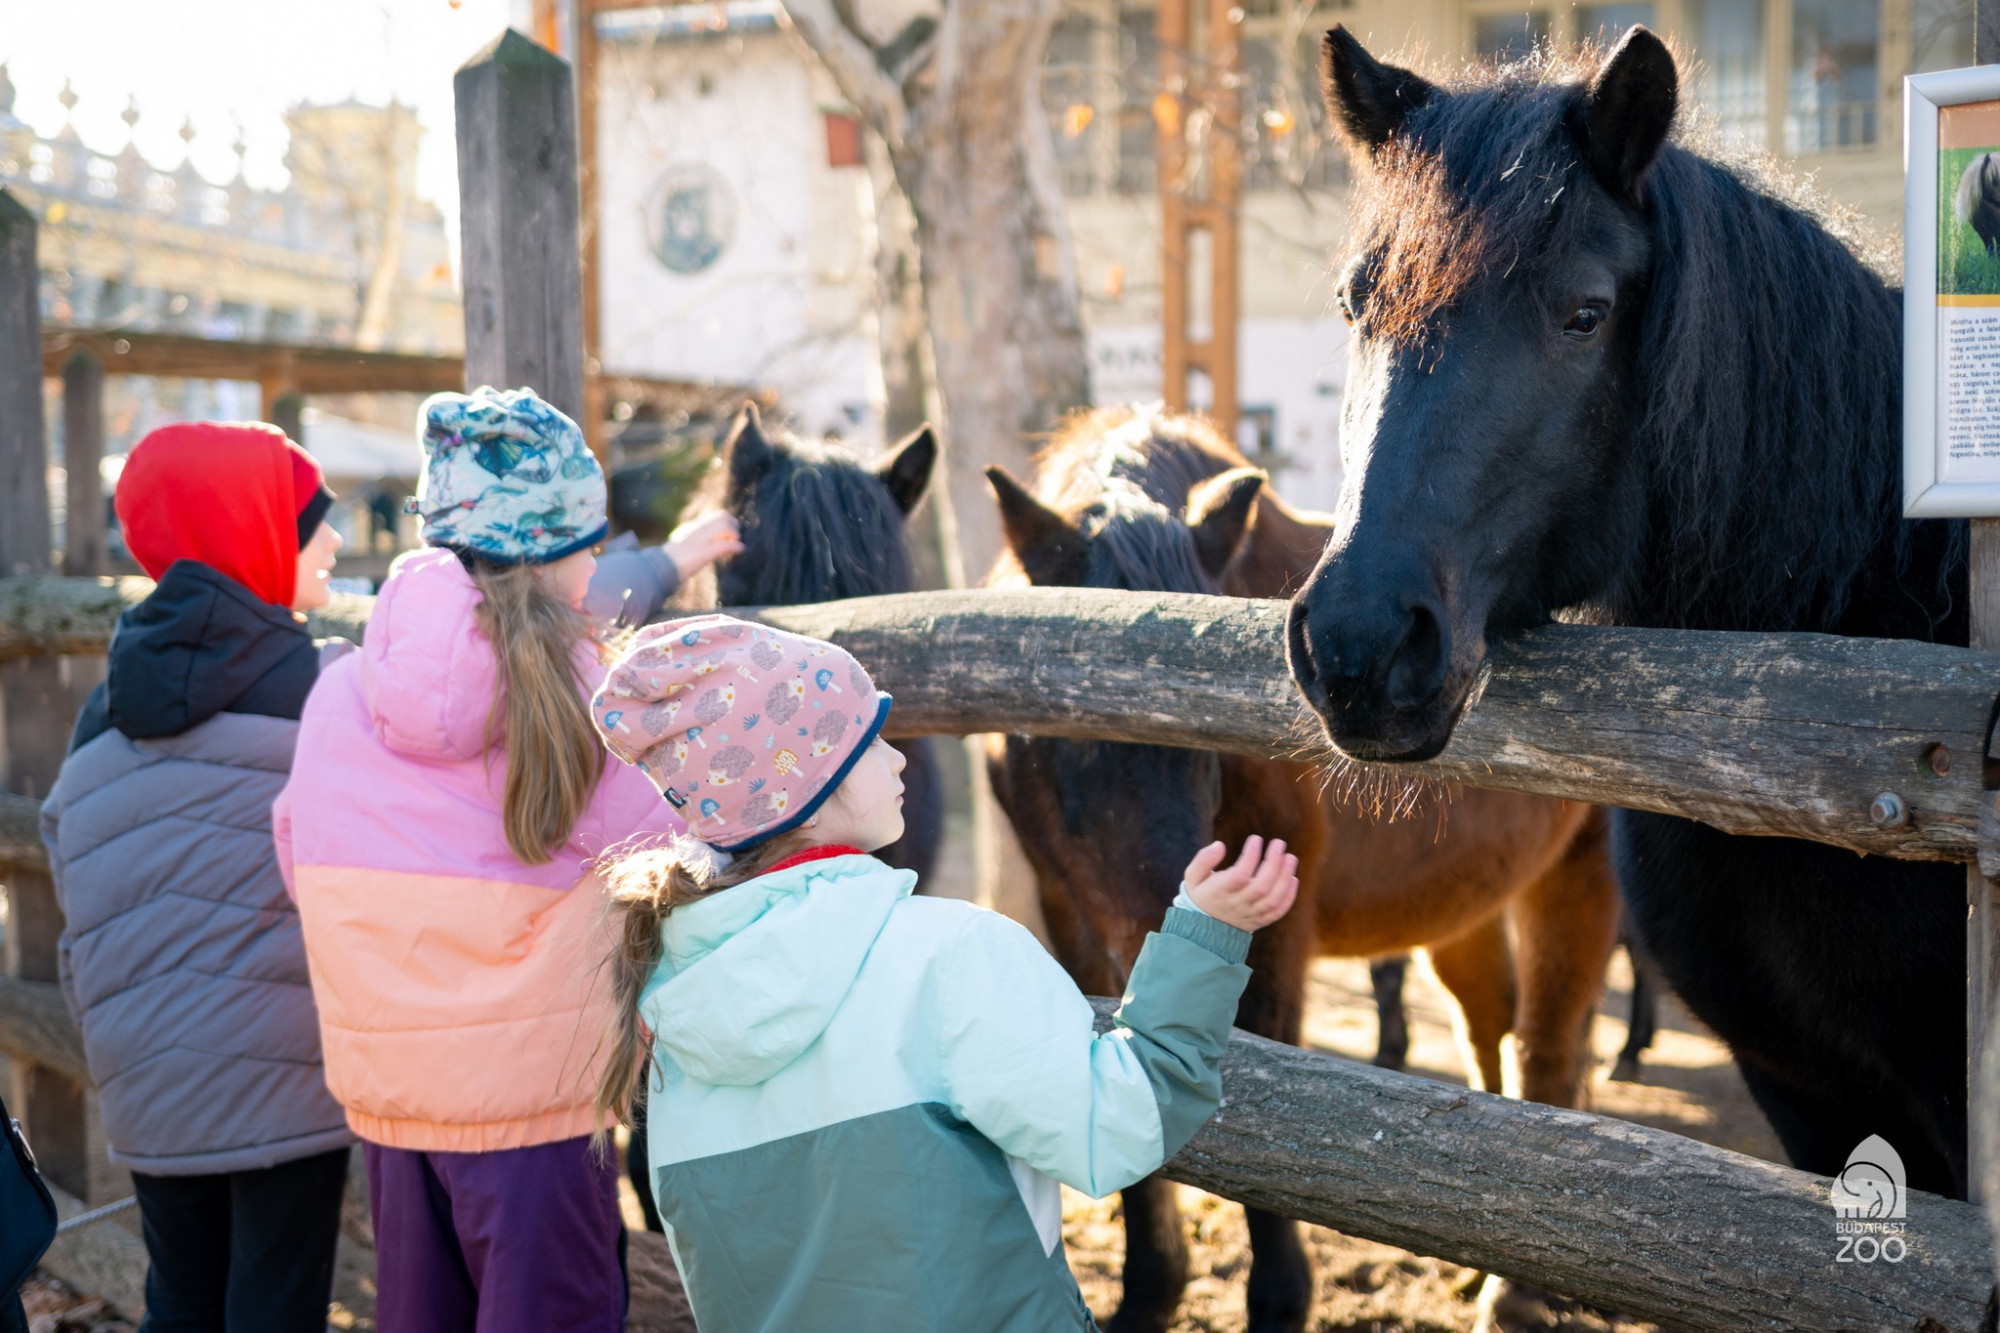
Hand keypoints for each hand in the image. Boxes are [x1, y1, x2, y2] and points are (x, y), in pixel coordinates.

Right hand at [663, 512, 744, 577]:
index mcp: (691, 528)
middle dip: (733, 526)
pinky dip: (734, 546)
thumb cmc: (668, 563)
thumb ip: (691, 542)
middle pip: (722, 517)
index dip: (727, 523)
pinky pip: (724, 545)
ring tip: (736, 544)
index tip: (731, 533)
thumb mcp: (680, 547)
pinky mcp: (703, 553)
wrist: (658, 569)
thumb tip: (703, 546)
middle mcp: (696, 530)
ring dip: (734, 535)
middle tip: (735, 537)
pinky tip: (740, 549)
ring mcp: (699, 541)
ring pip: (724, 527)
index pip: (714, 517)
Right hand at [1182, 835, 1297, 932]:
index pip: (1239, 875)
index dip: (1250, 856)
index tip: (1256, 839)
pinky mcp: (1260, 921)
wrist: (1205, 927)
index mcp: (1220, 891)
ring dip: (1285, 877)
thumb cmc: (1202, 894)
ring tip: (1291, 858)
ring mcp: (1250, 914)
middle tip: (1279, 843)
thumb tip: (1219, 845)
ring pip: (1272, 899)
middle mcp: (1237, 904)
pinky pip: (1278, 912)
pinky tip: (1293, 879)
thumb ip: (1203, 859)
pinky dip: (1289, 896)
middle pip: (1261, 886)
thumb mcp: (1193, 877)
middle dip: (1273, 862)